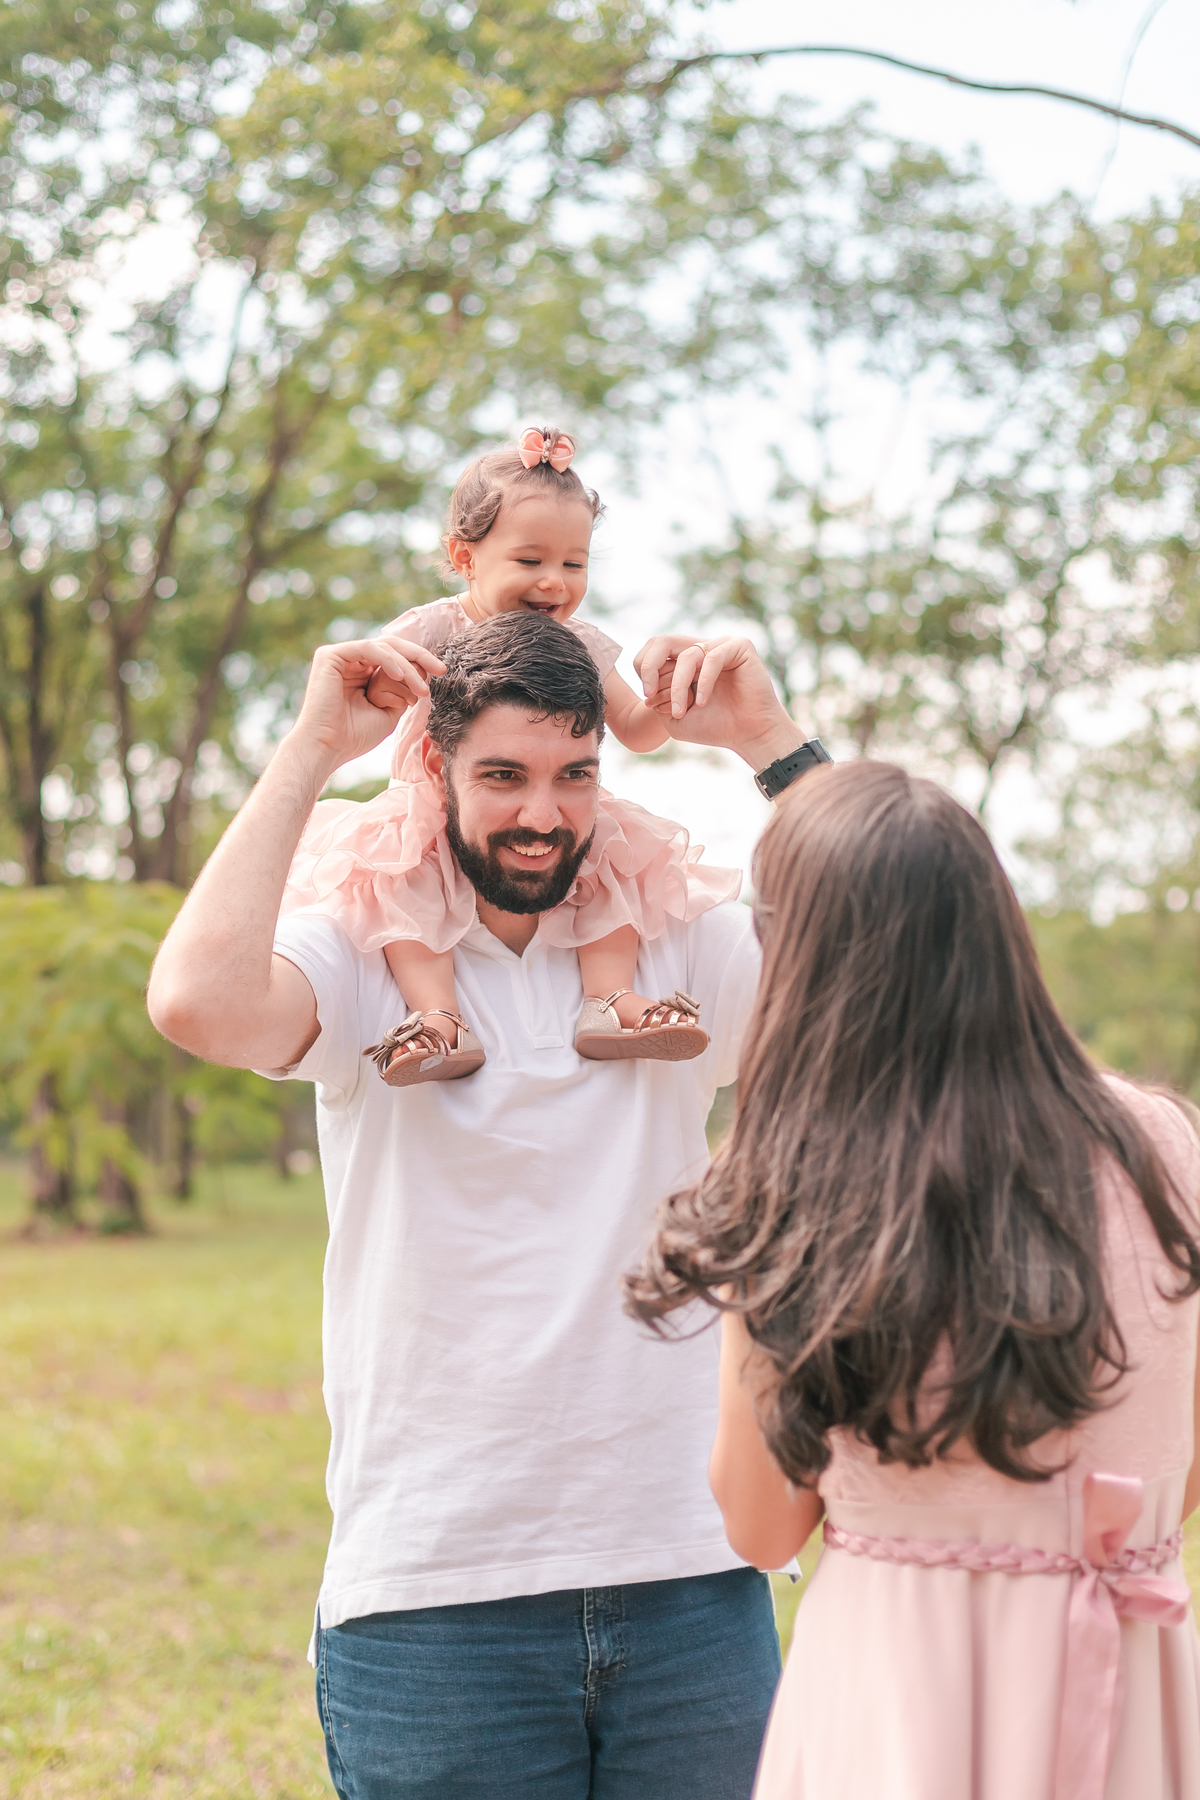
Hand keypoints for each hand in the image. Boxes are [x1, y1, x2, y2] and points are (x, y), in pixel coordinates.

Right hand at [291, 638, 445, 778]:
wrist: (328, 748)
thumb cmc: (355, 736)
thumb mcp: (390, 711)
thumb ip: (404, 689)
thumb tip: (423, 670)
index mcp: (364, 672)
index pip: (396, 657)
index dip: (420, 661)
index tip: (441, 673)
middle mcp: (352, 661)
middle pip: (392, 646)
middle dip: (420, 656)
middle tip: (440, 669)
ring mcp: (340, 657)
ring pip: (384, 648)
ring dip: (407, 667)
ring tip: (421, 689)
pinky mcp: (330, 656)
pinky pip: (368, 648)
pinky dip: (388, 660)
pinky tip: (401, 676)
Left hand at [633, 634, 804, 770]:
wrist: (750, 735)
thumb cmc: (716, 727)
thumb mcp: (674, 717)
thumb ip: (657, 697)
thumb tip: (646, 684)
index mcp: (686, 661)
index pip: (655, 652)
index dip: (645, 672)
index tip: (649, 700)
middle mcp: (702, 649)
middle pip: (664, 641)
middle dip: (651, 667)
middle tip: (649, 694)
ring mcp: (721, 645)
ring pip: (686, 656)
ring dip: (678, 686)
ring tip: (680, 711)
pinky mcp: (740, 646)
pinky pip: (712, 657)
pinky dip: (703, 682)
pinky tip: (703, 702)